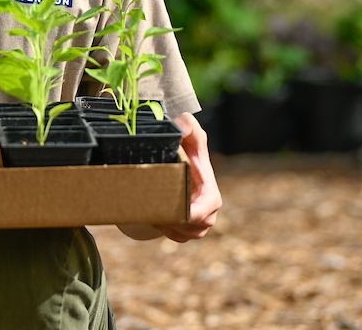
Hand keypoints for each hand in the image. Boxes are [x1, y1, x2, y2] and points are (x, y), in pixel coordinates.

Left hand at [152, 111, 220, 242]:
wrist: (179, 166)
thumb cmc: (187, 149)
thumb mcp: (188, 135)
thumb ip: (188, 126)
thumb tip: (184, 126)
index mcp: (212, 197)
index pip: (198, 215)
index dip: (181, 212)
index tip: (161, 201)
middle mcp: (209, 215)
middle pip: (186, 226)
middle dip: (167, 215)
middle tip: (149, 202)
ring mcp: (198, 228)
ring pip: (177, 232)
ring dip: (162, 221)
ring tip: (150, 204)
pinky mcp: (186, 234)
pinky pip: (171, 236)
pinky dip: (161, 227)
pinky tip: (153, 212)